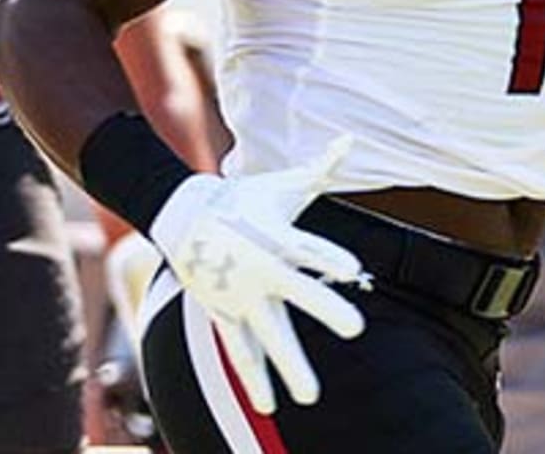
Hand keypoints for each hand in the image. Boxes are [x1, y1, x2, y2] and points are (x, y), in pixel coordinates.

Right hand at [150, 135, 366, 412]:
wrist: (188, 217)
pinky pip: (240, 351)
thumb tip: (349, 139)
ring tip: (311, 397)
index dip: (331, 257)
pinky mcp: (226, 314)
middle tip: (356, 328)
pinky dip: (253, 377)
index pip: (309, 247)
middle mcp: (263, 270)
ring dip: (289, 365)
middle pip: (298, 292)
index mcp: (279, 237)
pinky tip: (269, 404)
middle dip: (325, 309)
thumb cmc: (247, 198)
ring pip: (268, 335)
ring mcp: (242, 296)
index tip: (353, 267)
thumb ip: (321, 167)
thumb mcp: (284, 184)